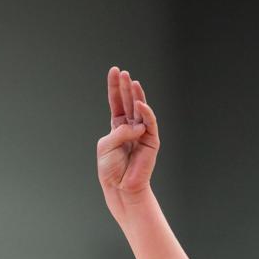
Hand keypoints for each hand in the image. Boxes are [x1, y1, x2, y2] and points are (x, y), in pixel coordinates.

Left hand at [96, 67, 159, 202]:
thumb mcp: (106, 146)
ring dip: (136, 96)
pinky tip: (140, 104)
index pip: (116, 103)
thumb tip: (136, 126)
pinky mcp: (151, 141)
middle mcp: (131, 128)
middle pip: (128, 102)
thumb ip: (119, 132)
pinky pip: (150, 124)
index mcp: (117, 128)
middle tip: (124, 73)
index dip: (115, 87)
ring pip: (140, 110)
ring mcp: (142, 133)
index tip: (114, 71)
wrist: (120, 188)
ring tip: (132, 82)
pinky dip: (146, 113)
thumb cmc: (110, 169)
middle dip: (125, 87)